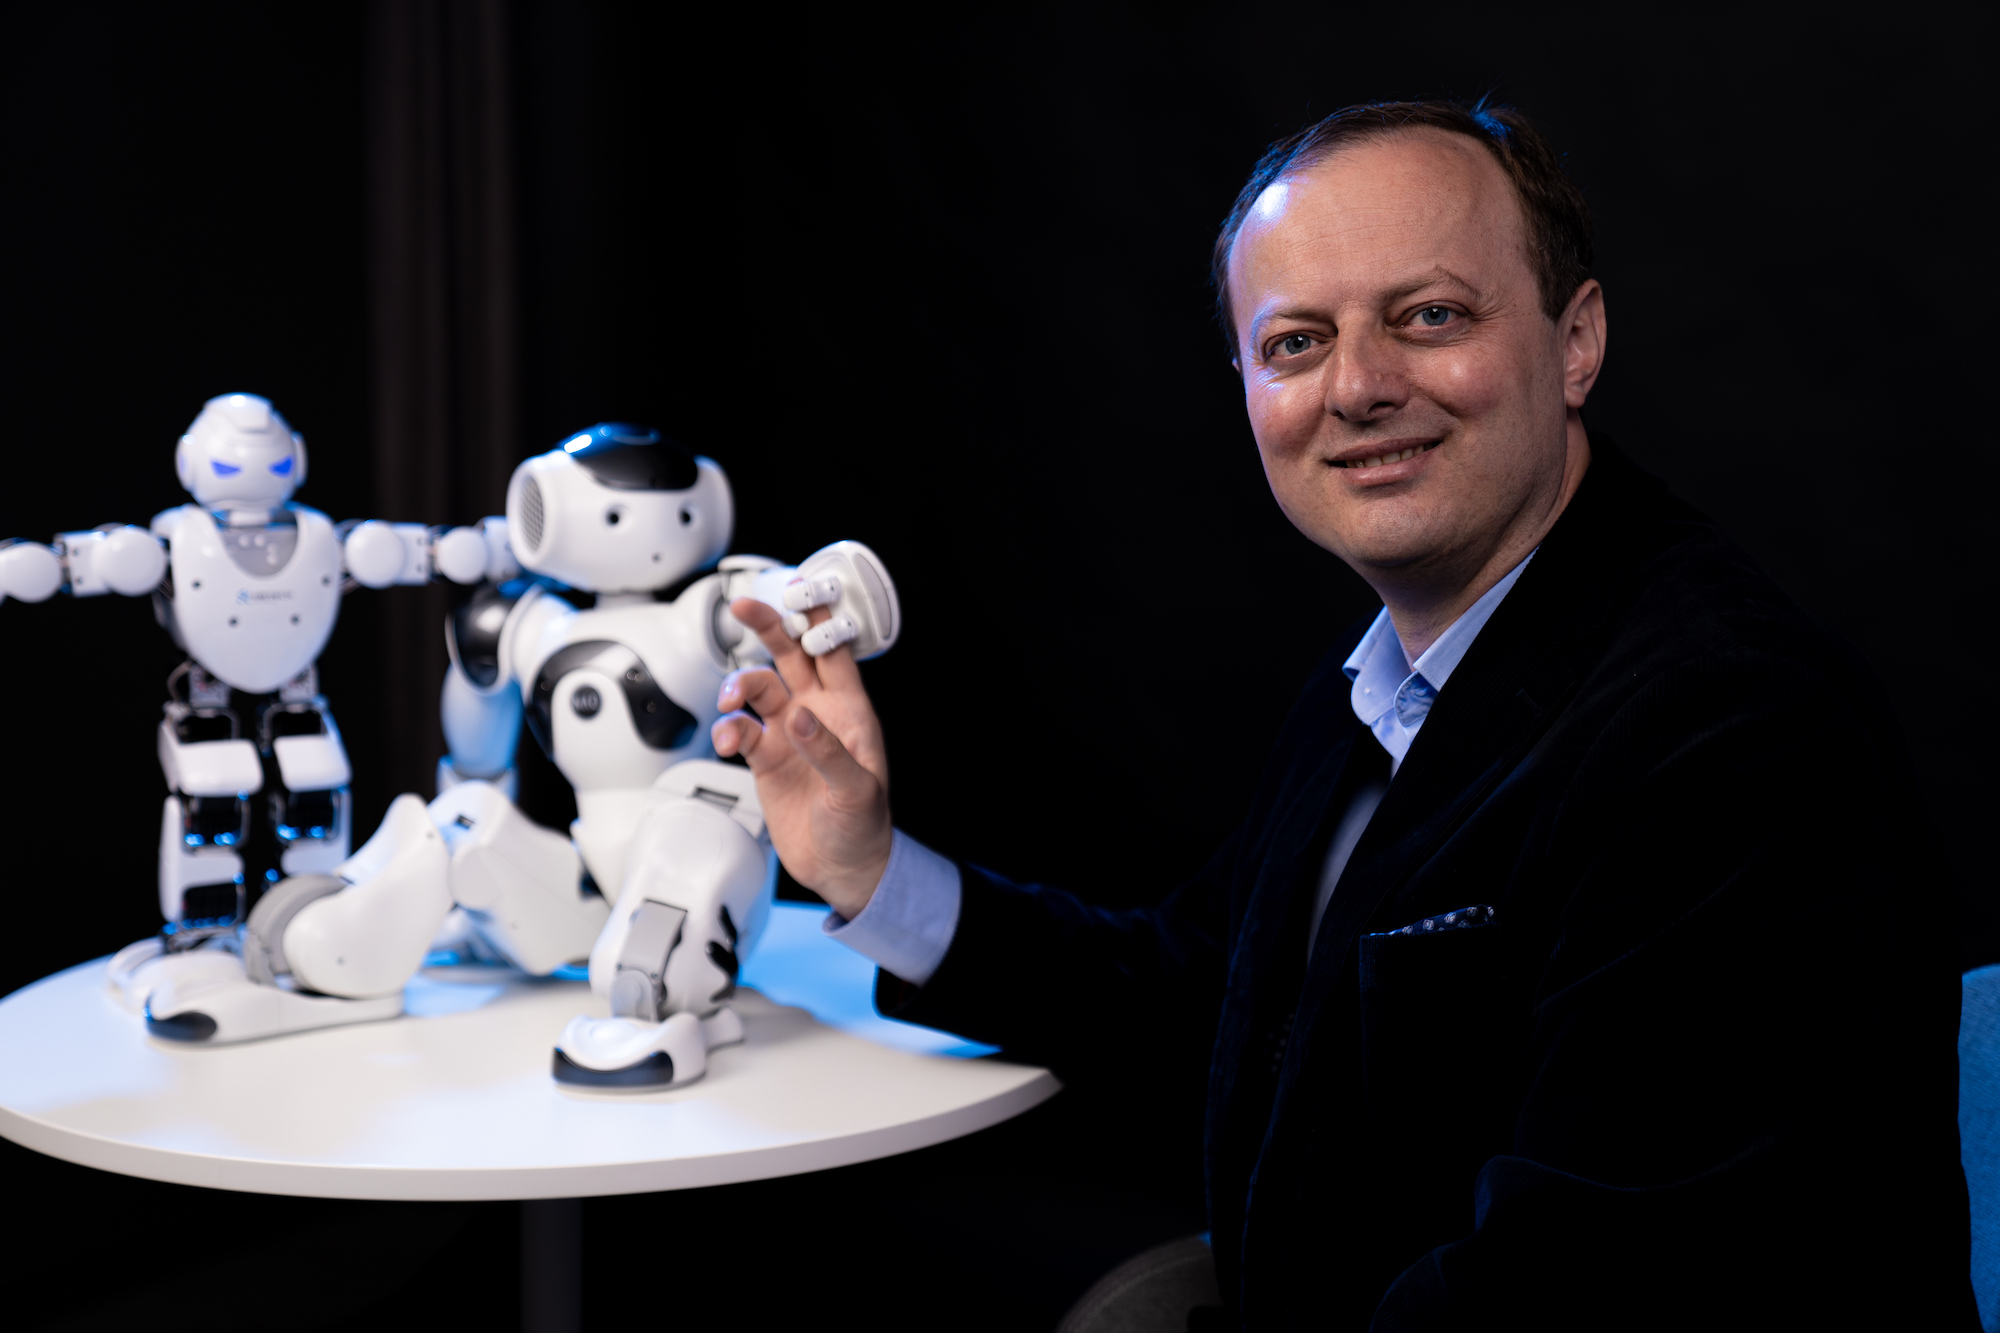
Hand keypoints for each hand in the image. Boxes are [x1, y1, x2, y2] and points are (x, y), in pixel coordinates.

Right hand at [712, 597, 891, 918]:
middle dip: (767, 627)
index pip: (834, 652)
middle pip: (789, 656)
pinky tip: (730, 742)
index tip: (801, 590)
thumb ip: (828, 752)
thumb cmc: (864, 827)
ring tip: (731, 703)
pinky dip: (728, 731)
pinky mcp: (766, 759)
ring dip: (739, 687)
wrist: (843, 868)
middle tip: (743, 606)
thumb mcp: (857, 790)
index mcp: (850, 712)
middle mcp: (817, 715)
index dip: (820, 619)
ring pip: (757, 690)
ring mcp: (789, 735)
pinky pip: (740, 730)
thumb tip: (801, 717)